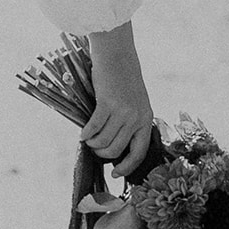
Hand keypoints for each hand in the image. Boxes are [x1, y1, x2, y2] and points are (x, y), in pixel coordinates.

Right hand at [83, 22, 152, 177]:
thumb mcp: (135, 101)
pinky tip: (82, 133)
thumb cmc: (124, 77)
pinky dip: (86, 133)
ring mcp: (123, 111)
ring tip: (87, 140)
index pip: (139, 152)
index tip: (116, 173)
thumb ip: (130, 120)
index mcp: (146, 119)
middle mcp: (136, 118)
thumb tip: (115, 143)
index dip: (127, 166)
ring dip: (93, 144)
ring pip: (105, 140)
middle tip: (94, 149)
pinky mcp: (108, 103)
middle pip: (117, 148)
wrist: (117, 54)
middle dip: (103, 154)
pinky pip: (94, 127)